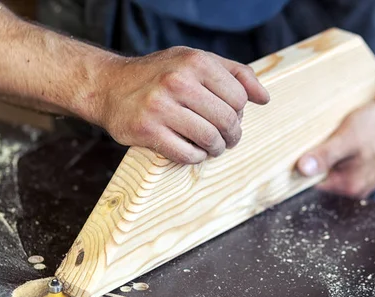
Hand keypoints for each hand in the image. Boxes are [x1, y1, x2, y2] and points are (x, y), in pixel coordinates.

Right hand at [91, 47, 269, 163]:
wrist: (110, 86)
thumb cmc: (160, 74)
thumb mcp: (196, 61)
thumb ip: (235, 74)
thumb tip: (264, 98)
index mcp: (194, 62)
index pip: (239, 97)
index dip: (240, 113)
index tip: (231, 117)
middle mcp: (177, 81)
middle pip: (226, 120)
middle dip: (232, 135)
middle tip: (228, 139)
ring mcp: (160, 107)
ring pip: (209, 139)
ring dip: (216, 148)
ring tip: (213, 147)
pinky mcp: (147, 131)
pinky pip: (187, 154)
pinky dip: (196, 157)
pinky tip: (193, 151)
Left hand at [296, 100, 374, 197]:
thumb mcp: (348, 138)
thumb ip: (326, 155)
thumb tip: (302, 170)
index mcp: (348, 188)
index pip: (309, 188)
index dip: (294, 173)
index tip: (287, 159)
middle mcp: (354, 190)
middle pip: (318, 182)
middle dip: (308, 166)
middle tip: (308, 144)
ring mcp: (359, 180)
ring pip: (328, 173)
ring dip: (322, 159)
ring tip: (325, 141)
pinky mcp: (362, 170)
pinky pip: (339, 167)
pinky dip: (333, 156)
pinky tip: (336, 143)